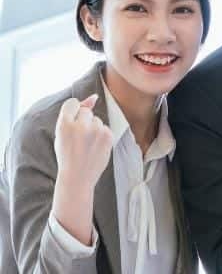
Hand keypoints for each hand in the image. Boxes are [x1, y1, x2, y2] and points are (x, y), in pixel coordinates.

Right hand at [52, 94, 112, 244]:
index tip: (72, 124)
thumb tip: (94, 97)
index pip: (72, 103)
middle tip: (79, 139)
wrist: (77, 176)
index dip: (73, 113)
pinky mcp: (108, 136)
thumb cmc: (67, 154)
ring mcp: (96, 131)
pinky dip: (102, 135)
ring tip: (87, 144)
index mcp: (64, 124)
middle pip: (86, 111)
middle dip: (84, 121)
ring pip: (97, 119)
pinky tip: (95, 147)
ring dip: (94, 128)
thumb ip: (74, 113)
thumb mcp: (62, 133)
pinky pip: (105, 127)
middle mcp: (80, 125)